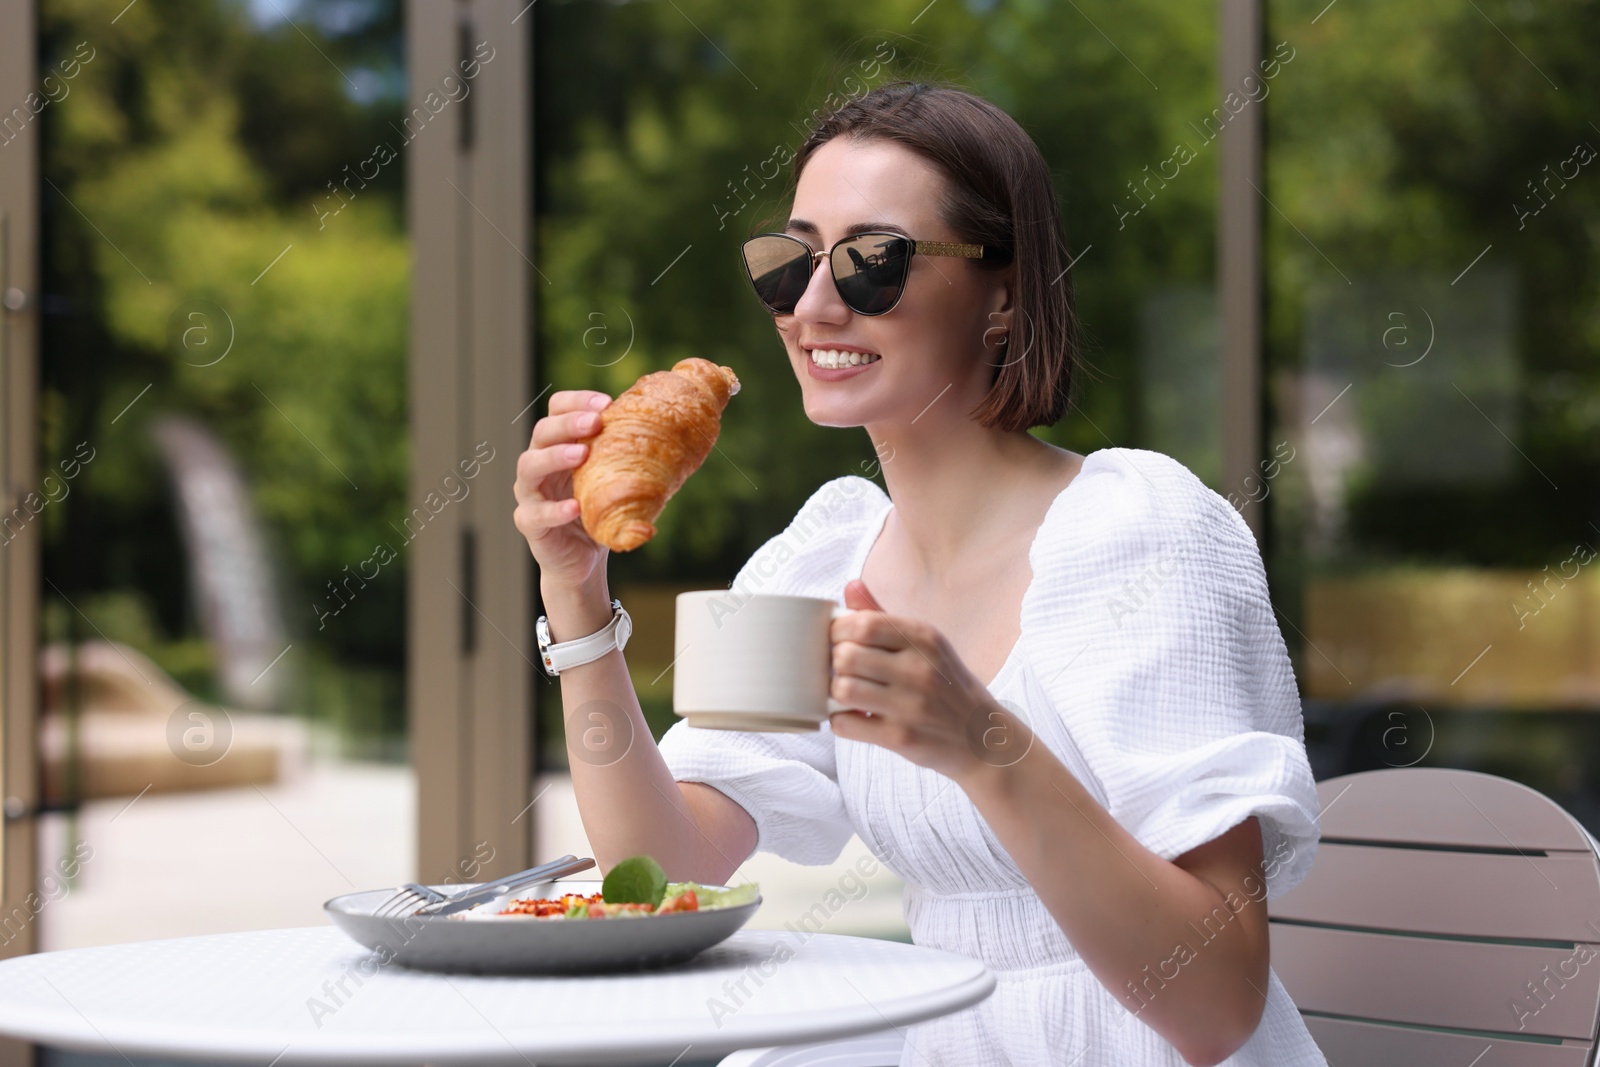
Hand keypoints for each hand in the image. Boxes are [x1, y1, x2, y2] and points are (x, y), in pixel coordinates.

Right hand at [513, 390, 612, 590]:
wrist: (583, 560)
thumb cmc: (598, 511)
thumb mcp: (611, 479)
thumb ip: (623, 455)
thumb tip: (667, 426)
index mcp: (558, 445)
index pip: (556, 410)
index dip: (576, 402)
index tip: (606, 403)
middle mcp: (538, 464)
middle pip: (541, 432)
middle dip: (568, 423)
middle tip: (595, 421)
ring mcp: (530, 493)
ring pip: (529, 466)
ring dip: (555, 456)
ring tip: (581, 455)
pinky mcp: (529, 523)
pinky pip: (535, 513)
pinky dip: (554, 509)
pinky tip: (575, 507)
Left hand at [827, 579, 1033, 782]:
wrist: (983, 736)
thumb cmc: (946, 685)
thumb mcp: (925, 644)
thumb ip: (883, 616)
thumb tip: (849, 586)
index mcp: (924, 638)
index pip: (862, 624)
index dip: (838, 631)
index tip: (839, 641)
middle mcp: (919, 669)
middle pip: (846, 656)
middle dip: (835, 663)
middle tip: (843, 670)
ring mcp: (911, 706)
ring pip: (842, 690)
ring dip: (835, 693)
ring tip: (848, 693)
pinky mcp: (901, 738)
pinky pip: (845, 724)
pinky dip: (840, 721)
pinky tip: (855, 717)